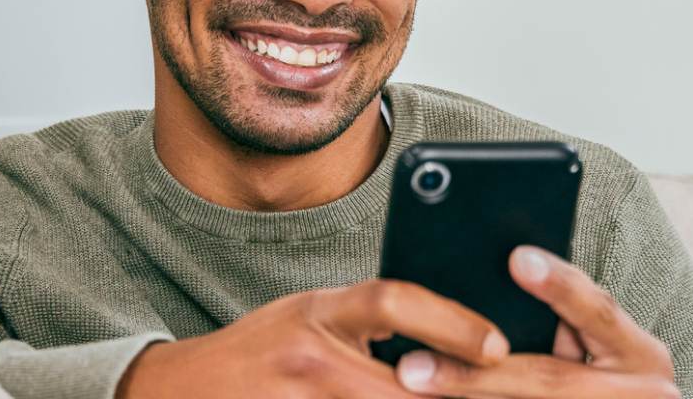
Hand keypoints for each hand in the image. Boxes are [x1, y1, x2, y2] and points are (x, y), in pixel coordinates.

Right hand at [117, 278, 509, 397]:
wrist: (187, 392)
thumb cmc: (260, 350)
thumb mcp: (311, 315)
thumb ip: (367, 319)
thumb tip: (445, 327)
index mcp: (318, 313)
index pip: (392, 302)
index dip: (452, 323)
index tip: (497, 346)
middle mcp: (310, 358)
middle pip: (402, 383)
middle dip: (456, 392)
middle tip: (506, 392)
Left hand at [393, 246, 679, 397]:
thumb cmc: (613, 379)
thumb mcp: (608, 348)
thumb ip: (569, 320)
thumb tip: (502, 275)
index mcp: (642, 357)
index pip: (598, 311)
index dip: (559, 286)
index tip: (518, 259)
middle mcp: (638, 392)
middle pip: (548, 378)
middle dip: (474, 372)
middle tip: (414, 366)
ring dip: (467, 394)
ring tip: (415, 384)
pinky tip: (436, 397)